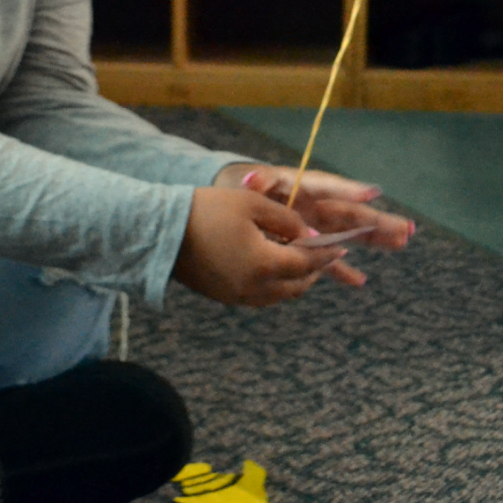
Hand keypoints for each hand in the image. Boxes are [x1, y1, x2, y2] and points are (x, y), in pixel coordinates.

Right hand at [173, 186, 357, 306]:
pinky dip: (275, 286)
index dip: (327, 254)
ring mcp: (238, 297)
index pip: (307, 263)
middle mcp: (255, 288)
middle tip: (324, 254)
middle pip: (297, 286)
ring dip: (295, 281)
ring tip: (301, 261)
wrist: (161, 232)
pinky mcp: (224, 297)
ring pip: (280, 296)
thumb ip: (286, 220)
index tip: (341, 246)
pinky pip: (261, 297)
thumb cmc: (208, 210)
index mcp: (265, 264)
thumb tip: (309, 235)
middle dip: (314, 270)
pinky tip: (272, 268)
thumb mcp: (252, 204)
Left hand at [214, 163, 415, 286]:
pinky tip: (360, 281)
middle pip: (351, 214)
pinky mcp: (309, 246)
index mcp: (303, 188)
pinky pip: (329, 259)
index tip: (372, 192)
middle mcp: (316, 207)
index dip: (349, 189)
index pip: (330, 188)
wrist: (236, 202)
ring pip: (349, 235)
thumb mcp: (248, 182)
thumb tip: (254, 179)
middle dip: (377, 222)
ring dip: (374, 241)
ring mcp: (316, 227)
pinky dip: (342, 270)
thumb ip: (257, 182)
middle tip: (406, 229)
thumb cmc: (244, 187)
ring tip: (402, 243)